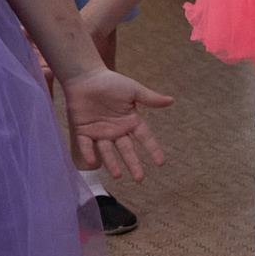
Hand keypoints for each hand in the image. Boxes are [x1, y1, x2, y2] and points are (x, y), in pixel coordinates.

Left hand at [63, 67, 173, 181]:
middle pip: (127, 150)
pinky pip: (86, 145)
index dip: (152, 149)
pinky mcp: (83, 131)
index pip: (144, 138)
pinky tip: (92, 162)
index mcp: (130, 121)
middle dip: (133, 164)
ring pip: (107, 151)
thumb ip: (150, 98)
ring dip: (112, 163)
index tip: (161, 163)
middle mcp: (116, 130)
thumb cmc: (110, 82)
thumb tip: (171, 100)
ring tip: (118, 175)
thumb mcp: (133, 90)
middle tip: (139, 178)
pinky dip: (88, 153)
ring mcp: (100, 132)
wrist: (85, 76)